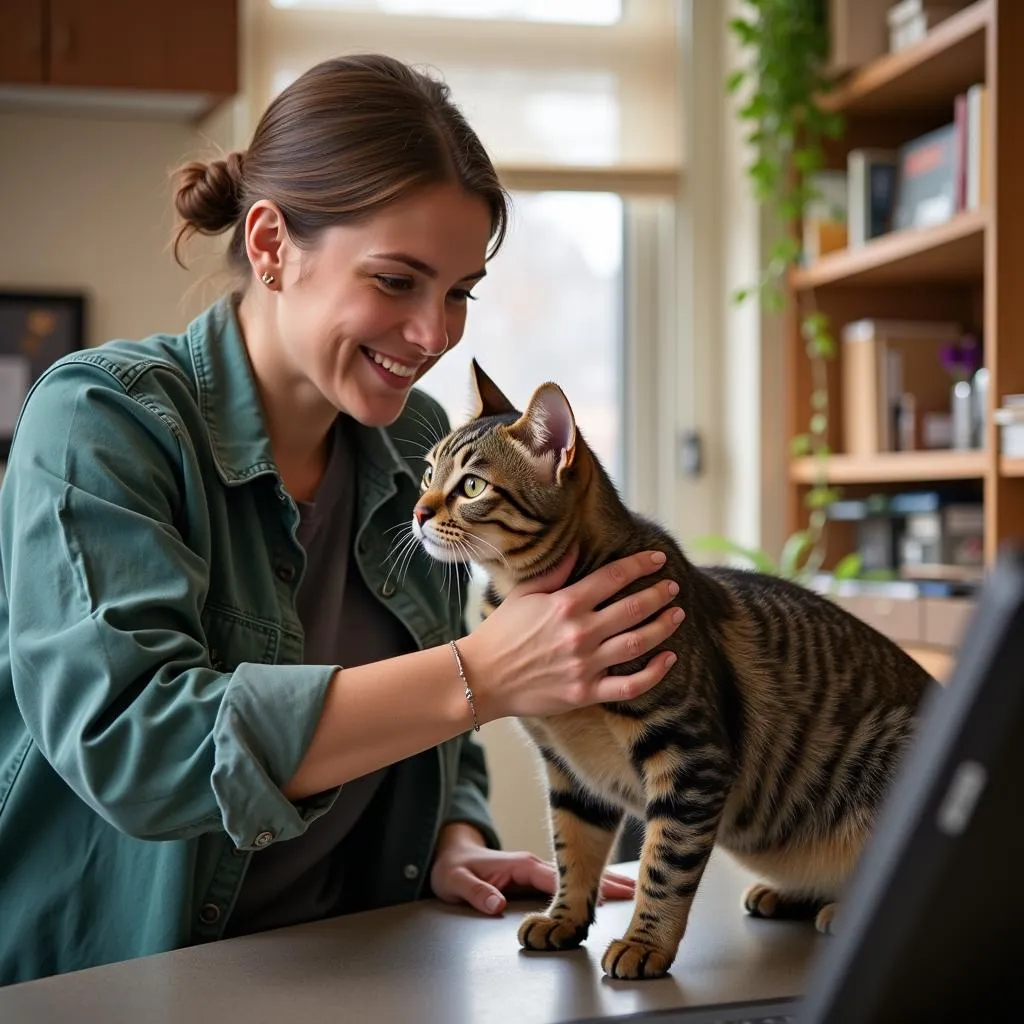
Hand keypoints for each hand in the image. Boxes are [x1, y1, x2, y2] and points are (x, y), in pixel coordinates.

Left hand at [430, 823, 634, 914]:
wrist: (448, 855)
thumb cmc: (452, 869)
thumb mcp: (457, 882)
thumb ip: (476, 893)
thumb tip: (497, 906)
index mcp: (521, 864)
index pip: (557, 878)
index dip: (582, 886)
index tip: (605, 894)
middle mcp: (534, 864)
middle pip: (576, 873)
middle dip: (606, 880)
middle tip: (636, 890)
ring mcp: (538, 869)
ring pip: (577, 875)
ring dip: (604, 881)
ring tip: (633, 890)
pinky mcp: (538, 876)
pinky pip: (570, 880)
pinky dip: (591, 884)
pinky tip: (609, 890)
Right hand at [461, 548, 683, 720]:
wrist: (482, 678)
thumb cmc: (501, 633)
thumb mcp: (524, 594)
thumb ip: (554, 572)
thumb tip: (576, 547)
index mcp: (565, 604)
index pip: (613, 577)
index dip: (640, 565)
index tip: (657, 559)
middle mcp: (579, 632)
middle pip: (632, 608)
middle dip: (658, 594)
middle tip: (673, 587)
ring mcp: (584, 664)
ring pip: (637, 643)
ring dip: (662, 627)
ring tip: (677, 615)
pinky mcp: (585, 692)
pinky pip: (629, 685)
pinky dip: (654, 673)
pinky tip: (669, 659)